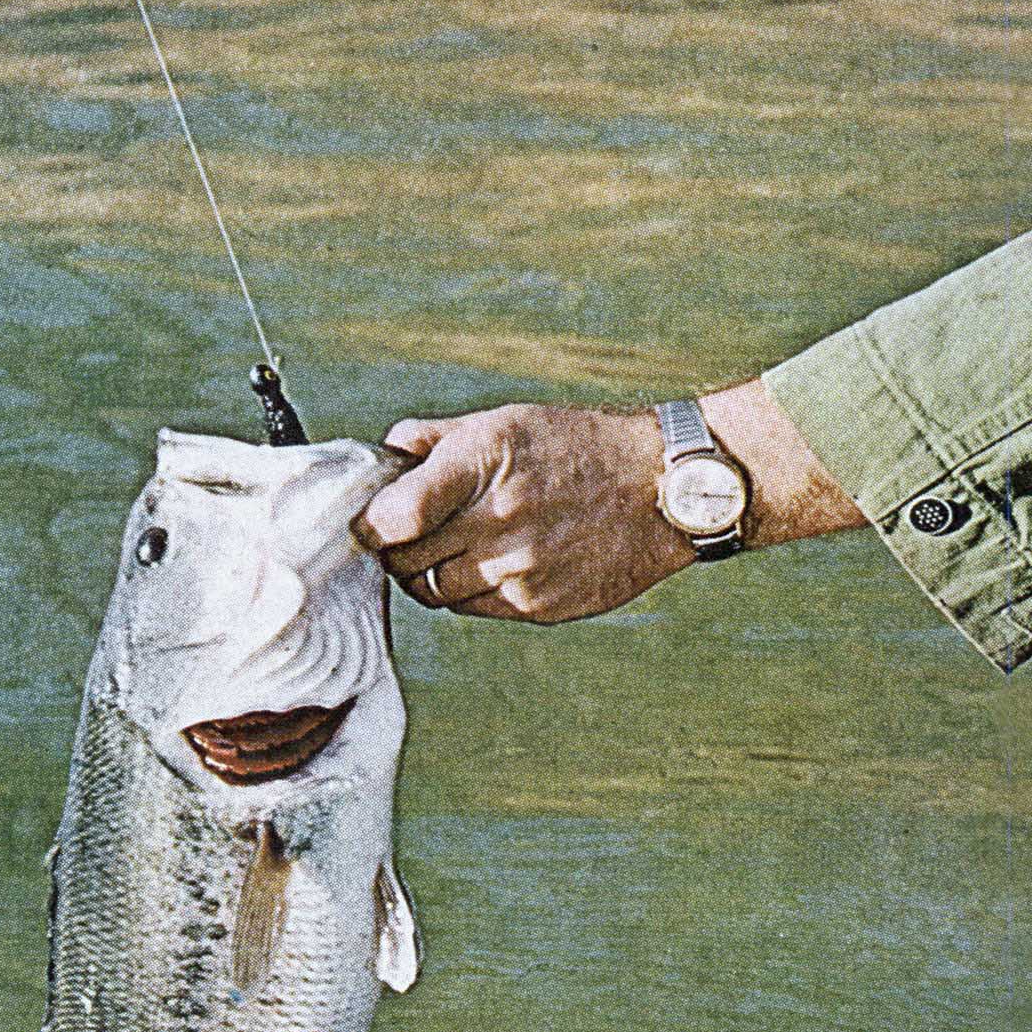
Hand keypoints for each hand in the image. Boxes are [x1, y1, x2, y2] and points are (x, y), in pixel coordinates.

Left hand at [352, 404, 689, 622]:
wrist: (661, 488)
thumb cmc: (577, 446)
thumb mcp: (505, 422)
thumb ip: (434, 439)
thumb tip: (383, 456)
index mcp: (482, 462)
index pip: (393, 517)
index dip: (371, 526)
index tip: (373, 524)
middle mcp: (498, 518)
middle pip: (406, 562)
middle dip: (400, 550)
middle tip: (414, 536)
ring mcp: (519, 568)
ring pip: (436, 593)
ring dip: (434, 575)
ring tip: (460, 548)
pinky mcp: (539, 604)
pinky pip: (476, 609)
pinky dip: (473, 592)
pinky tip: (499, 563)